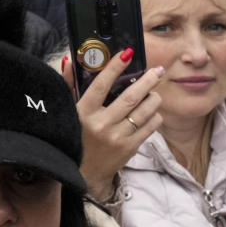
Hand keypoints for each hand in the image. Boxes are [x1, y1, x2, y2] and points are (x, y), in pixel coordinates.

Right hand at [62, 49, 164, 199]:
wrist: (82, 173)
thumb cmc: (74, 135)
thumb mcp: (67, 110)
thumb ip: (68, 84)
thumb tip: (70, 60)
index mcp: (83, 112)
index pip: (101, 84)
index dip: (114, 67)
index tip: (126, 53)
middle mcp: (101, 124)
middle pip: (131, 97)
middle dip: (147, 80)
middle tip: (158, 70)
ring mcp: (117, 137)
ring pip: (145, 111)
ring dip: (154, 98)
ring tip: (154, 92)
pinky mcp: (130, 148)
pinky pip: (150, 127)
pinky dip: (155, 115)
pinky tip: (152, 111)